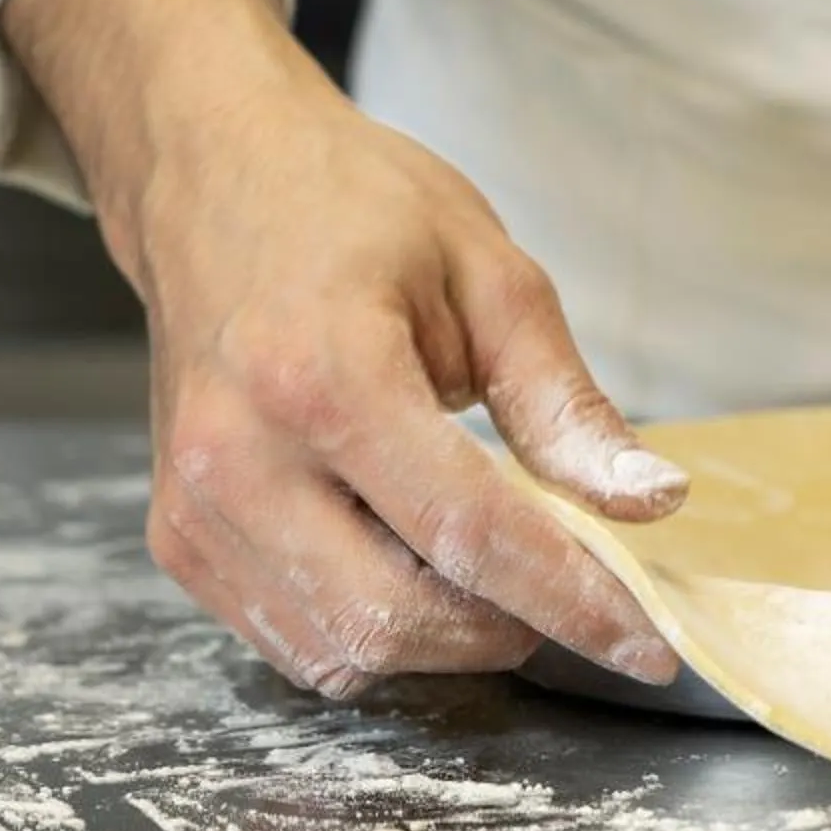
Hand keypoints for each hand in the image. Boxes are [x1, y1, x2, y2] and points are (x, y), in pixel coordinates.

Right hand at [5, 0, 688, 697]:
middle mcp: (242, 457)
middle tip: (572, 584)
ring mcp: (197, 509)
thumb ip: (564, 404)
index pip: (470, 532)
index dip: (573, 600)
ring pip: (349, 650)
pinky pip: (298, 642)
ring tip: (491, 564)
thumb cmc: (353, 209)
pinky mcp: (180, 541)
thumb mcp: (491, 275)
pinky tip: (413, 564)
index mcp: (326, 376)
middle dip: (511, 625)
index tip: (651, 644)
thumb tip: (649, 503)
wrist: (215, 180)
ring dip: (446, 637)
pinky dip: (377, 631)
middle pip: (402, 616)